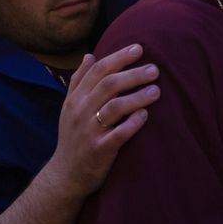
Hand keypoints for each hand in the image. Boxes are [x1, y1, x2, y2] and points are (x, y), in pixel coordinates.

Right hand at [45, 44, 159, 199]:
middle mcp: (81, 111)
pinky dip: (133, 123)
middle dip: (133, 74)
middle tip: (155, 69)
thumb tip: (89, 55)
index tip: (139, 48)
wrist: (66, 175)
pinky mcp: (99, 150)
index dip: (118, 57)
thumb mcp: (70, 107)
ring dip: (137, 97)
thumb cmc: (73, 137)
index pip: (97, 70)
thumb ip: (79, 81)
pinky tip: (146, 116)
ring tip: (156, 91)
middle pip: (108, 85)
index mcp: (76, 99)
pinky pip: (118, 134)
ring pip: (114, 107)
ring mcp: (89, 131)